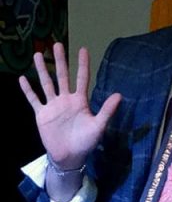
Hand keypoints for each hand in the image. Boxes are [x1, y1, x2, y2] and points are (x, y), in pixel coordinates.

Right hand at [18, 42, 120, 169]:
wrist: (70, 157)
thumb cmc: (86, 142)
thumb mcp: (99, 126)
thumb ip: (107, 110)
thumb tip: (120, 95)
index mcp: (80, 101)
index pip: (81, 79)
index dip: (83, 64)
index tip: (83, 49)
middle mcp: (66, 100)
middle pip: (62, 76)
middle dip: (60, 60)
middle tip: (56, 44)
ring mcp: (53, 106)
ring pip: (46, 84)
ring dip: (42, 70)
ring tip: (37, 54)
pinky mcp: (42, 114)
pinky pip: (34, 100)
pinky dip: (28, 90)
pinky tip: (22, 78)